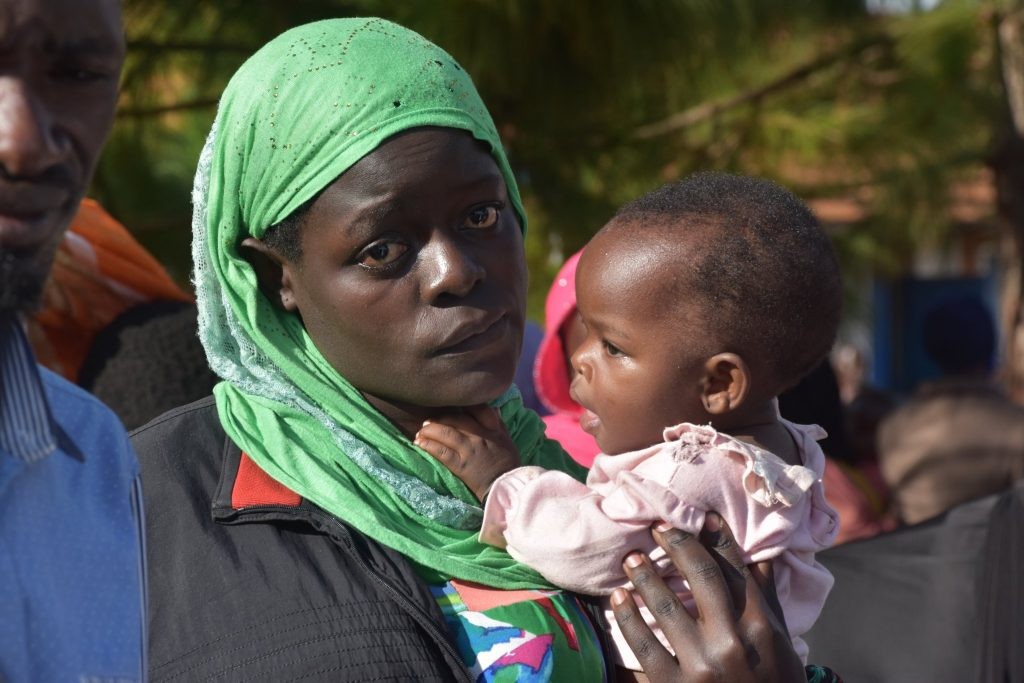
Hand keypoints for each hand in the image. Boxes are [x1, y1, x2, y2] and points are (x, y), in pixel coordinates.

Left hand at [414, 404, 520, 501]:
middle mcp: (480, 436)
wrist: (505, 487)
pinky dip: (429, 445)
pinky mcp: (461, 465)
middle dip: (439, 418)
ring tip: (420, 432)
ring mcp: (469, 450)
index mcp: (492, 429)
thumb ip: (499, 424)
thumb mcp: (507, 440)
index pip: (477, 409)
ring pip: (446, 433)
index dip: (461, 405)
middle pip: (456, 419)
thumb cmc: (507, 464)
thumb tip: (494, 408)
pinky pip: (442, 452)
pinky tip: (420, 443)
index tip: (450, 406)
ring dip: (430, 430)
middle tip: (428, 422)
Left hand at [610, 513, 804, 682]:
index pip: (735, 568)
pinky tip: (618, 598)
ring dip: (644, 576)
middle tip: (657, 526)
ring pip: (666, 606)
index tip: (702, 516)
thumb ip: (766, 598)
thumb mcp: (781, 643)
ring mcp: (703, 666)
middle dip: (677, 544)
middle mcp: (733, 641)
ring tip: (631, 558)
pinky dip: (627, 618)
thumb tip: (763, 553)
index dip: (718, 537)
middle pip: (700, 576)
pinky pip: (644, 646)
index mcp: (760, 625)